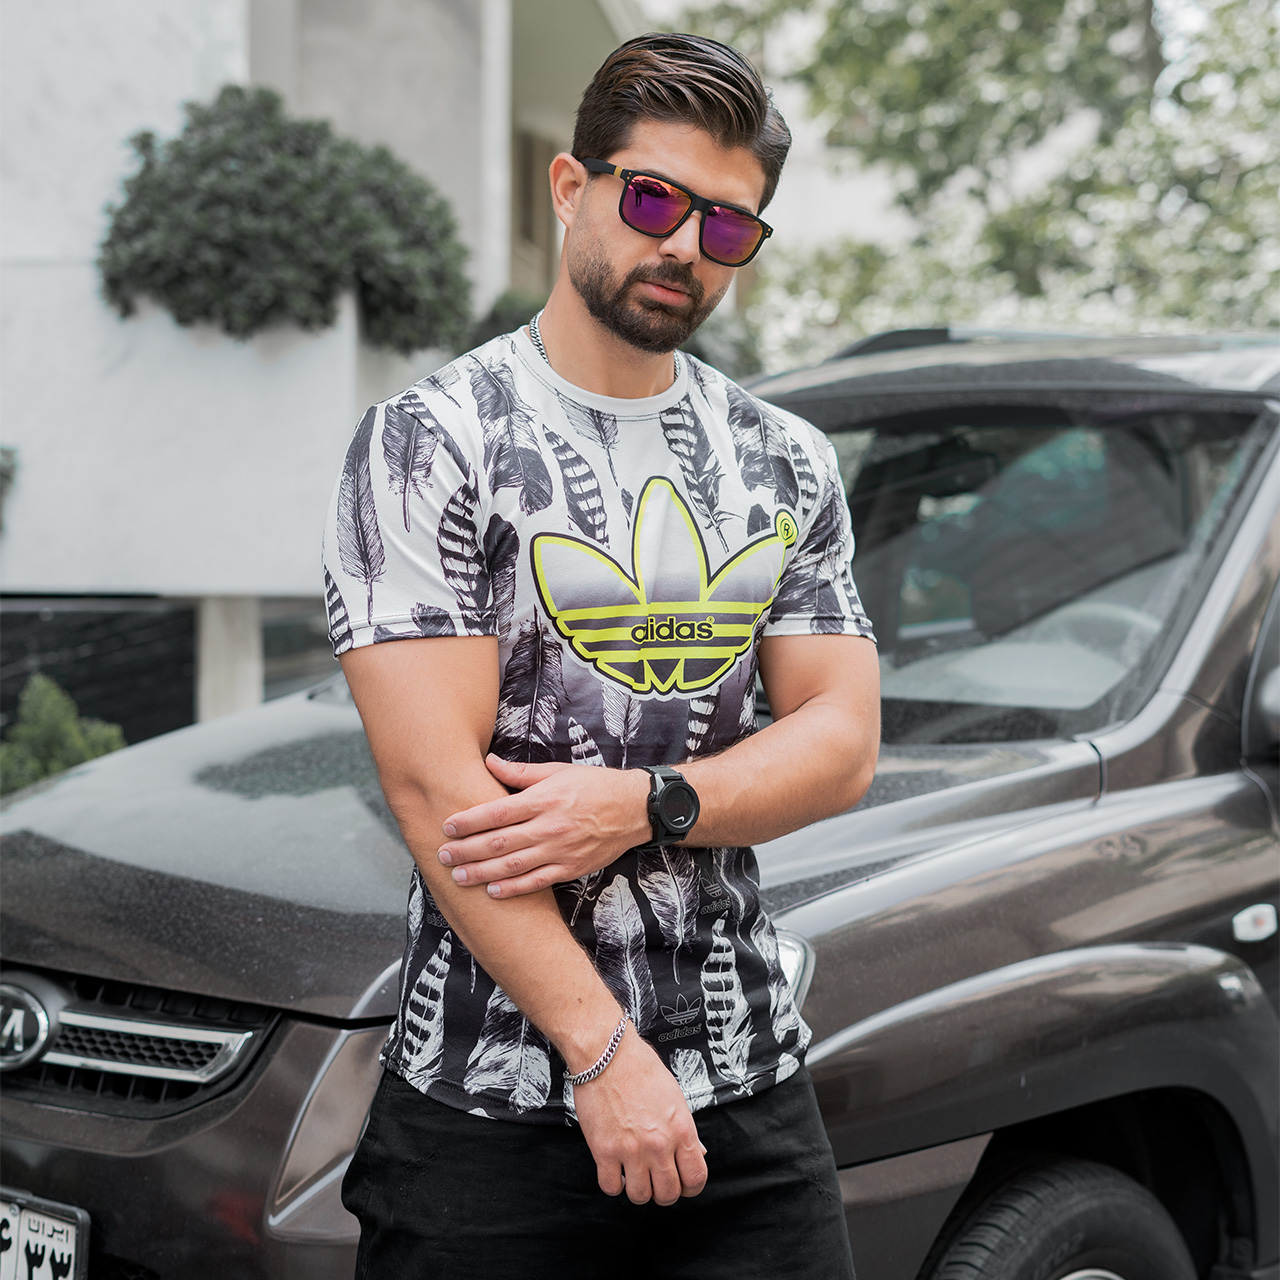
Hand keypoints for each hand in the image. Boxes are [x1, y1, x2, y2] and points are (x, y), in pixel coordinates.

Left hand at [439, 755, 650, 896]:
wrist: (634, 808)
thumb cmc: (595, 785)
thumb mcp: (558, 771)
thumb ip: (521, 772)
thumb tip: (489, 762)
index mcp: (544, 799)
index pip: (497, 812)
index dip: (469, 821)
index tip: (447, 827)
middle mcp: (549, 827)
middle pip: (499, 842)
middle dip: (467, 850)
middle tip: (443, 855)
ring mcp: (560, 851)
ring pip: (513, 866)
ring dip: (482, 873)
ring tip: (459, 876)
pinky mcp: (570, 868)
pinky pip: (536, 882)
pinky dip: (513, 889)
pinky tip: (493, 891)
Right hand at [571, 1028, 707, 1204]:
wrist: (605, 1054)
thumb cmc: (639, 1067)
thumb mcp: (674, 1095)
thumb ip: (684, 1128)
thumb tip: (696, 1152)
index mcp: (681, 1129)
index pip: (696, 1178)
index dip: (690, 1187)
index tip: (683, 1184)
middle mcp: (659, 1144)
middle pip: (668, 1194)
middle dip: (664, 1192)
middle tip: (656, 1180)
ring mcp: (631, 1150)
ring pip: (640, 1196)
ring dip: (638, 1189)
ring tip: (634, 1173)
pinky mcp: (604, 1151)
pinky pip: (611, 1187)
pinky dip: (613, 1183)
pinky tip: (615, 1169)